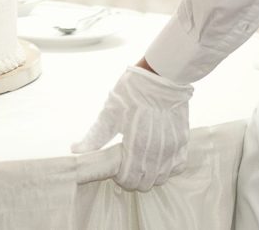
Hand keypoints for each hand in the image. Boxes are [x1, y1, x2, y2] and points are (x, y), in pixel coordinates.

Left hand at [72, 65, 192, 190]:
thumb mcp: (109, 113)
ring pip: (162, 177)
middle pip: (146, 182)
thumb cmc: (132, 93)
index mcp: (136, 145)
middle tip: (126, 167)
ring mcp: (173, 148)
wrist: (161, 76)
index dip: (121, 179)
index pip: (130, 179)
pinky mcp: (183, 141)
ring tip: (140, 163)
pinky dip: (168, 168)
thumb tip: (76, 150)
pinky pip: (178, 166)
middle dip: (134, 179)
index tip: (116, 171)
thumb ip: (94, 136)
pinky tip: (158, 160)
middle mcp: (158, 151)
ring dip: (151, 176)